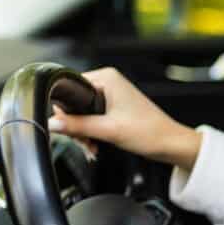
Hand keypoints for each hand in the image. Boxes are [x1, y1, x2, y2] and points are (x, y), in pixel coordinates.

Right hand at [47, 67, 201, 169]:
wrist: (170, 144)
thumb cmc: (150, 132)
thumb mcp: (108, 130)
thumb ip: (78, 126)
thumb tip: (52, 123)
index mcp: (107, 78)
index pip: (69, 87)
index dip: (63, 109)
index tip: (64, 126)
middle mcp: (108, 82)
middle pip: (74, 102)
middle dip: (75, 126)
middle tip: (82, 141)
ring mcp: (111, 95)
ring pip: (81, 113)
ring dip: (83, 133)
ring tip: (91, 146)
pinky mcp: (114, 108)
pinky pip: (92, 118)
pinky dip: (91, 133)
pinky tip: (95, 145)